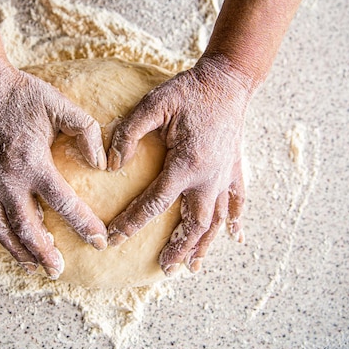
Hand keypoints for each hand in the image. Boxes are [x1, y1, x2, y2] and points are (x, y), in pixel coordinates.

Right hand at [0, 61, 107, 278]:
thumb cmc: (24, 94)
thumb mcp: (62, 105)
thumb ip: (88, 133)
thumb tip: (103, 165)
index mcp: (33, 163)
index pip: (64, 204)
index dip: (84, 225)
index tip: (99, 242)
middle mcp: (6, 179)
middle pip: (27, 228)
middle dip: (44, 254)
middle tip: (57, 270)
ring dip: (16, 251)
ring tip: (31, 266)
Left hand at [107, 56, 250, 274]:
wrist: (227, 81)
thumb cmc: (188, 91)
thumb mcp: (154, 104)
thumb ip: (129, 133)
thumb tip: (111, 164)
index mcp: (186, 163)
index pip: (154, 203)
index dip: (132, 223)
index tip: (114, 238)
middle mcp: (209, 176)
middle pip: (194, 223)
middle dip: (178, 248)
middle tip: (164, 267)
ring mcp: (225, 175)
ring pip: (216, 220)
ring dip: (204, 244)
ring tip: (193, 266)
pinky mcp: (234, 168)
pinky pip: (237, 201)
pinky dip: (235, 221)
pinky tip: (234, 237)